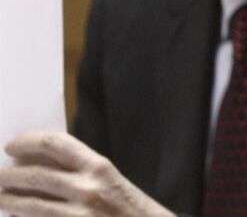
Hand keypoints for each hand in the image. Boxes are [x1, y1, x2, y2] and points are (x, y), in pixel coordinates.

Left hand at [0, 132, 172, 216]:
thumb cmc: (129, 208)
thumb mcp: (110, 180)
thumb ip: (79, 170)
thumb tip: (36, 163)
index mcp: (98, 167)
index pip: (55, 144)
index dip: (28, 141)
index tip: (11, 147)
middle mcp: (87, 188)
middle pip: (35, 175)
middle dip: (7, 176)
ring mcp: (77, 215)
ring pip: (29, 204)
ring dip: (7, 199)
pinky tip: (15, 214)